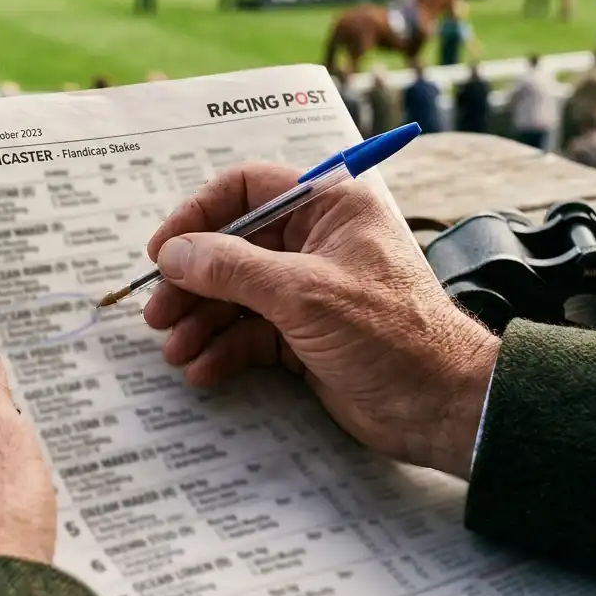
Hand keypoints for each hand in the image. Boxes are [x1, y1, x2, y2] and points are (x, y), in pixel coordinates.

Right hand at [142, 164, 499, 478]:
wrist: (438, 407)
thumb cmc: (388, 334)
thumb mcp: (302, 293)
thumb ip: (230, 268)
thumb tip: (172, 254)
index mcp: (329, 207)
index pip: (246, 189)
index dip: (198, 215)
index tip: (163, 251)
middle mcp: (315, 241)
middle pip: (231, 247)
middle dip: (192, 281)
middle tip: (157, 313)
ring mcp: (307, 290)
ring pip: (234, 294)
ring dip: (200, 321)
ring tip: (173, 349)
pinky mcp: (302, 335)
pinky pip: (248, 333)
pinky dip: (222, 350)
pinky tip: (201, 370)